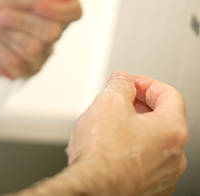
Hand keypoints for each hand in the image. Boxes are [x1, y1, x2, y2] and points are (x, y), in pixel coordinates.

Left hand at [0, 0, 81, 78]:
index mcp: (53, 11)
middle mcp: (52, 35)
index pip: (75, 11)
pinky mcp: (24, 74)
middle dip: (20, 21)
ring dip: (2, 36)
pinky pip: (15, 66)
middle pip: (52, 32)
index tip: (37, 5)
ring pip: (32, 49)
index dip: (59, 10)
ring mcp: (40, 56)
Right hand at [66, 71, 188, 195]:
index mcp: (172, 131)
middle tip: (116, 101)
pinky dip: (129, 152)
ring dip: (132, 129)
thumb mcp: (108, 101)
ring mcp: (163, 177)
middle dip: (137, 106)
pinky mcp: (149, 191)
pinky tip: (108, 150)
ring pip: (151, 142)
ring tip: (107, 127)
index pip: (168, 94)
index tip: (130, 82)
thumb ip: (120, 84)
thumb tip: (123, 81)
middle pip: (161, 119)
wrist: (91, 191)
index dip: (145, 83)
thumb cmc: (102, 155)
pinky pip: (143, 163)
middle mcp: (175, 157)